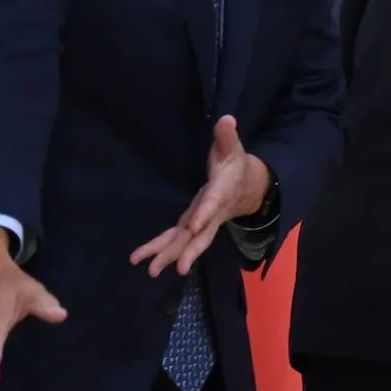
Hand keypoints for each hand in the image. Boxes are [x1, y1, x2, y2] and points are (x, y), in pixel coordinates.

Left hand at [130, 116, 270, 277]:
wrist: (248, 187)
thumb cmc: (236, 164)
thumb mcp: (233, 147)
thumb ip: (227, 136)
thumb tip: (226, 119)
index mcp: (221, 192)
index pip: (213, 203)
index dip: (205, 214)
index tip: (194, 226)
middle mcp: (212, 213)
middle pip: (201, 234)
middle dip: (189, 250)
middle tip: (179, 267)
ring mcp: (201, 221)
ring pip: (187, 242)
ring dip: (170, 256)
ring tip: (151, 271)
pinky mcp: (191, 224)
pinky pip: (176, 239)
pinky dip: (161, 249)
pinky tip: (142, 260)